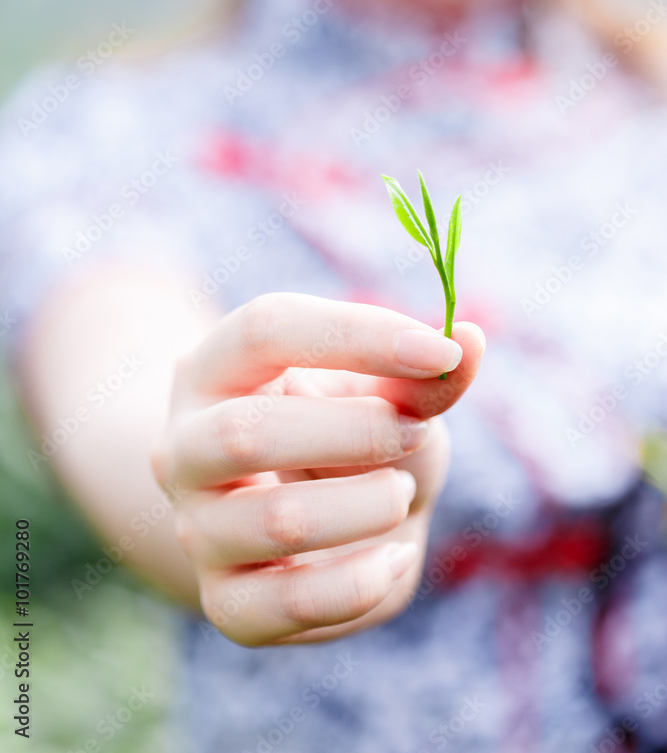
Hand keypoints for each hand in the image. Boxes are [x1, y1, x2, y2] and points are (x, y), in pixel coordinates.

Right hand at [150, 292, 484, 645]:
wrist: (312, 525)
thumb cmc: (351, 439)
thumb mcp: (385, 396)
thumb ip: (422, 377)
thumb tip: (470, 342)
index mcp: (215, 369)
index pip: (264, 330)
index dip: (356, 333)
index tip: (440, 349)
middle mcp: (184, 446)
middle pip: (247, 433)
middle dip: (358, 434)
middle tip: (413, 433)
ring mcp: (197, 528)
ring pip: (278, 521)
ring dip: (368, 505)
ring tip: (397, 493)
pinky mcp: (225, 602)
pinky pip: (289, 605)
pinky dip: (363, 583)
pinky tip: (392, 560)